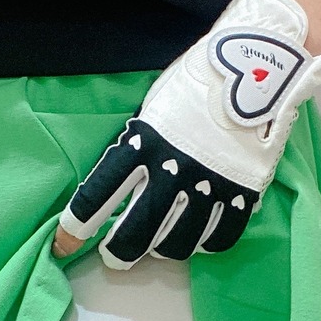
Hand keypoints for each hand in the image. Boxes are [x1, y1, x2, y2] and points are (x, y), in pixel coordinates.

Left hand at [50, 0, 320, 269]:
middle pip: (137, 232)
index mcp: (143, 144)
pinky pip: (220, 237)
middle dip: (120, 251)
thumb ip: (137, 147)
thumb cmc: (198, 82)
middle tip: (115, 255)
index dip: (76, 227)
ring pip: (178, 242)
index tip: (64, 245)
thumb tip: (123, 182)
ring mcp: (210, 184)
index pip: (98, 195)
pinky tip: (198, 235)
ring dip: (162, 249)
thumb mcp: (153, 109)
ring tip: (159, 242)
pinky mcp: (243, 192)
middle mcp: (173, 170)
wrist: (256, 65)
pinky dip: (205, 243)